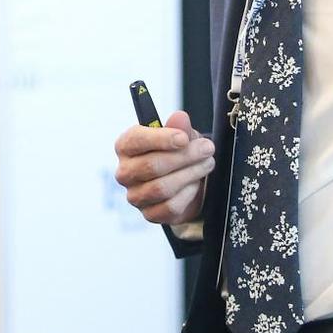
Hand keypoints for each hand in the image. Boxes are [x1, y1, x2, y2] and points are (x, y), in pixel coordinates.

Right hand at [113, 110, 214, 225]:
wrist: (184, 182)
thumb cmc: (176, 153)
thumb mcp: (181, 135)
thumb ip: (179, 127)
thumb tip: (179, 118)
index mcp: (126, 146)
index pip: (136, 141)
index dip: (161, 139)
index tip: (184, 138)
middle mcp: (125, 172)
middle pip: (152, 165)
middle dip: (184, 156)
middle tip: (207, 149)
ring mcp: (135, 196)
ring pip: (162, 187)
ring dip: (190, 174)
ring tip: (207, 164)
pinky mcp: (149, 214)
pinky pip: (170, 206)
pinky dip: (188, 194)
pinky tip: (195, 183)